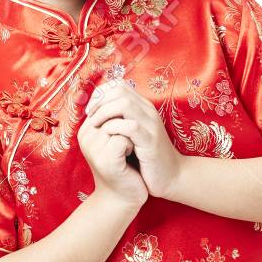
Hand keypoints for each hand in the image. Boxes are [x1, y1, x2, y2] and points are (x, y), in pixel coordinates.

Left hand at [82, 81, 182, 198]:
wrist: (171, 177)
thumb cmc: (147, 157)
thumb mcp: (132, 135)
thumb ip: (119, 121)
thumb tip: (93, 112)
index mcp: (142, 107)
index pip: (118, 85)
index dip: (100, 94)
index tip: (90, 110)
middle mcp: (147, 111)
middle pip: (119, 90)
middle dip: (99, 101)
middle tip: (89, 117)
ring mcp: (150, 124)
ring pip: (124, 103)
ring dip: (104, 112)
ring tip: (95, 126)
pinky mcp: (151, 141)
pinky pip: (131, 126)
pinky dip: (114, 129)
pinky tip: (107, 137)